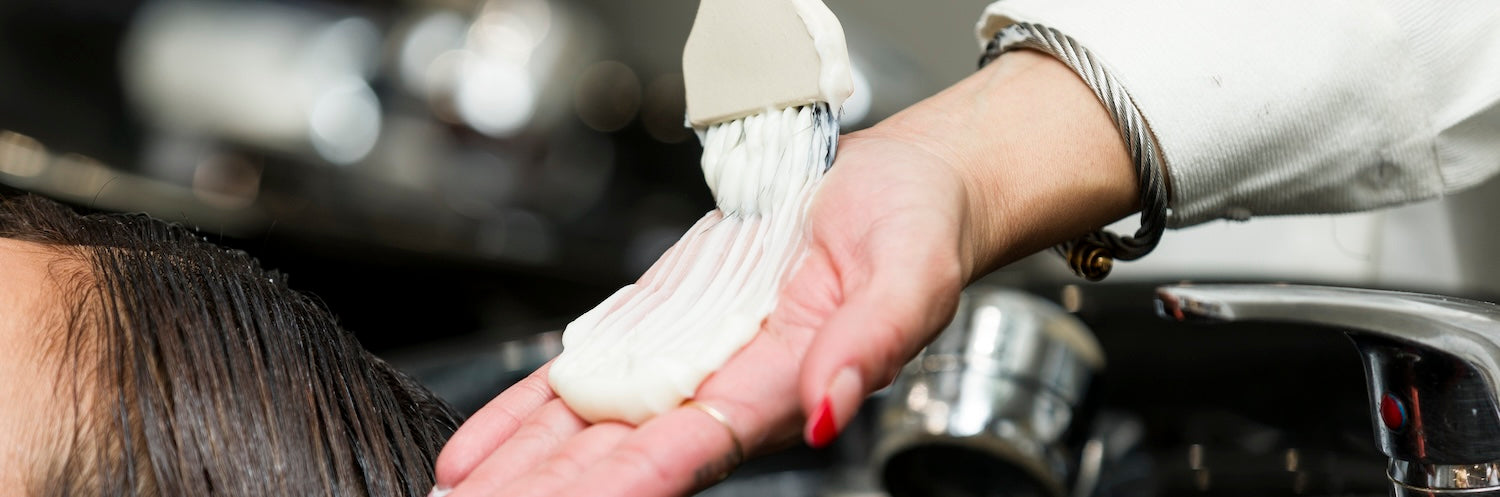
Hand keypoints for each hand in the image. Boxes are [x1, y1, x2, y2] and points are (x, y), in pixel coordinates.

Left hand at [429, 50, 1135, 496]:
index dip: (634, 477)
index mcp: (785, 383)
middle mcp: (724, 388)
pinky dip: (528, 414)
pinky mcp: (657, 329)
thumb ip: (872, 341)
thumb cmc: (913, 230)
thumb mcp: (910, 273)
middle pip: (626, 454)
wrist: (892, 188)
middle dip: (556, 490)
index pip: (699, 443)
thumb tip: (830, 407)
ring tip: (460, 495)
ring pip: (590, 428)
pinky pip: (583, 380)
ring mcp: (684, 362)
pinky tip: (482, 447)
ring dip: (526, 466)